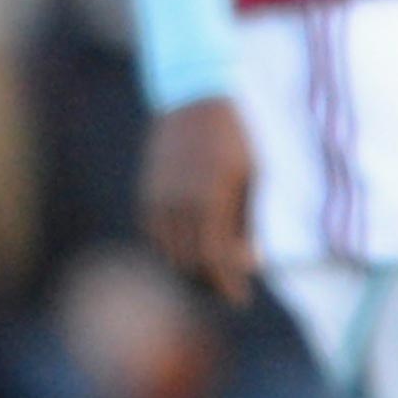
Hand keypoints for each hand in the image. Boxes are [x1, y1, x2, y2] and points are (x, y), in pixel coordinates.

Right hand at [138, 97, 256, 305]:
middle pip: (189, 265)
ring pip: (167, 253)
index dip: (228, 287)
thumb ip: (248, 221)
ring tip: (209, 270)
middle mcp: (180, 203)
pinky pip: (152, 234)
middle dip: (210, 283)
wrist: (192, 98)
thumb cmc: (233, 138)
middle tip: (227, 286)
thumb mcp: (252, 177)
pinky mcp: (145, 190)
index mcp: (211, 200)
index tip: (241, 299)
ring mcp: (158, 197)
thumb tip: (251, 260)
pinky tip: (188, 246)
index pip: (215, 262)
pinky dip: (169, 248)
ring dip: (188, 269)